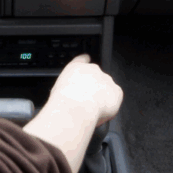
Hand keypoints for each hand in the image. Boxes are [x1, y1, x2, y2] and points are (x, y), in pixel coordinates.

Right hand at [21, 55, 121, 172]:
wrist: (76, 106)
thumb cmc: (62, 100)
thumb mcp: (55, 91)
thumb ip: (63, 88)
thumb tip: (62, 97)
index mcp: (76, 67)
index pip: (82, 60)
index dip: (85, 64)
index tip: (87, 65)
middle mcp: (93, 70)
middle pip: (96, 76)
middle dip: (93, 87)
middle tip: (86, 102)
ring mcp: (106, 80)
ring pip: (106, 88)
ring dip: (102, 96)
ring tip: (92, 110)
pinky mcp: (116, 91)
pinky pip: (115, 97)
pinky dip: (111, 105)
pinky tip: (102, 112)